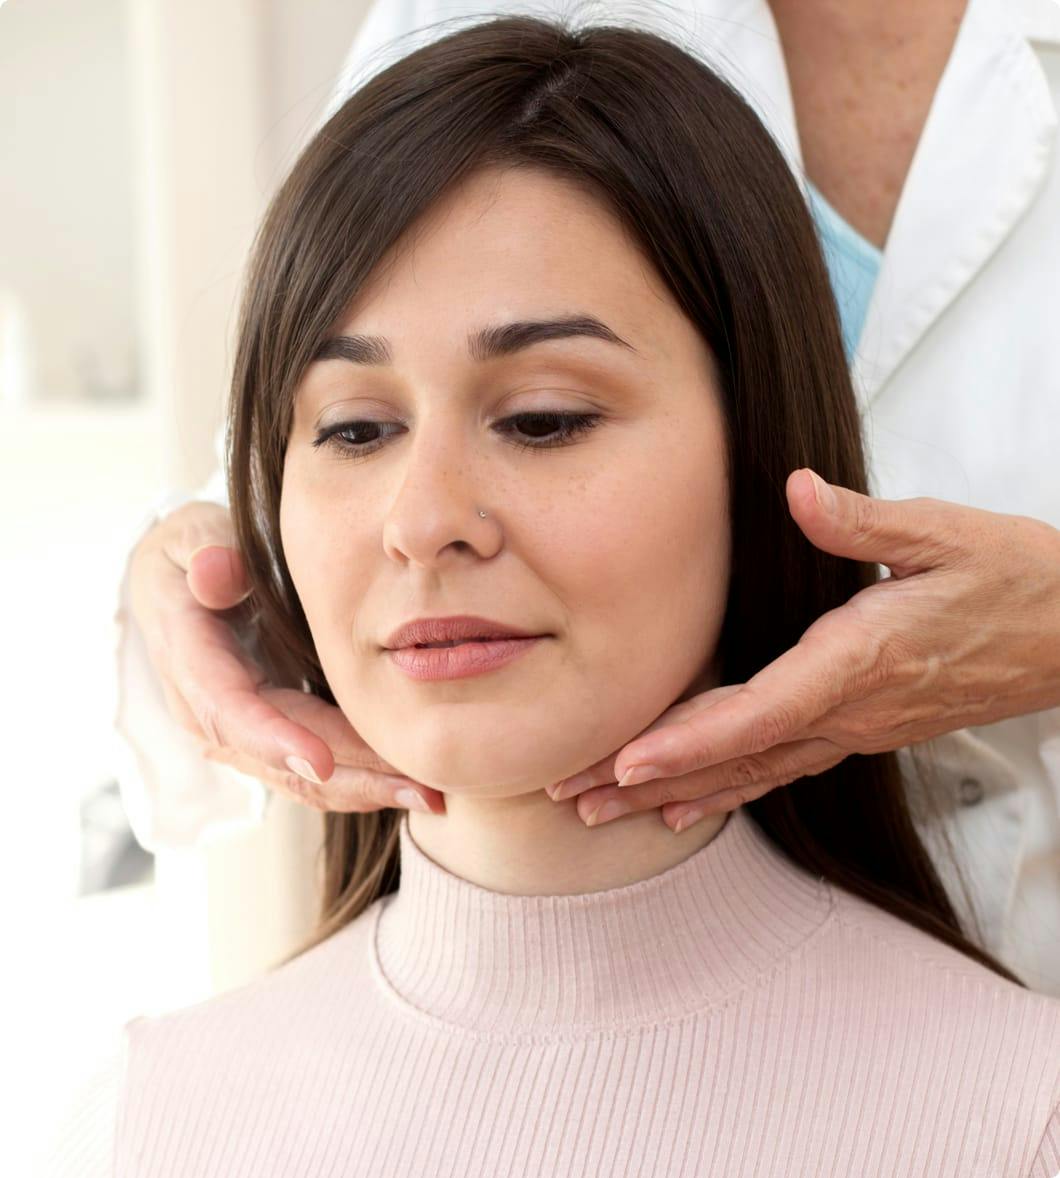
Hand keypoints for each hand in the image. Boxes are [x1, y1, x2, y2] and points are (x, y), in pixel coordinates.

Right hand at [126, 499, 444, 814]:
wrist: (176, 583)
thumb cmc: (194, 551)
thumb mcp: (190, 537)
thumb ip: (205, 551)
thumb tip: (216, 572)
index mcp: (192, 661)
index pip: (228, 711)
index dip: (272, 738)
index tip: (319, 762)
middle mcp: (211, 713)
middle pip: (279, 759)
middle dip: (350, 776)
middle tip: (416, 787)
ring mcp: (240, 734)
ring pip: (301, 778)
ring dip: (367, 789)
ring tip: (429, 796)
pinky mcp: (270, 738)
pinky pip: (315, 772)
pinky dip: (363, 781)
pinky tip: (412, 786)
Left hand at [546, 468, 1059, 832]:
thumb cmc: (1013, 580)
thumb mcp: (945, 534)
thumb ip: (863, 521)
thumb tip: (798, 490)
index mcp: (859, 661)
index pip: (760, 712)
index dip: (689, 741)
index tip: (626, 761)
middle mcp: (849, 711)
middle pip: (734, 756)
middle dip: (650, 779)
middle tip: (573, 794)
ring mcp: (854, 730)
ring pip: (749, 772)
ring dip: (672, 794)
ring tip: (602, 813)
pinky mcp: (858, 730)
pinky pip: (777, 769)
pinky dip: (723, 789)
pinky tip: (684, 808)